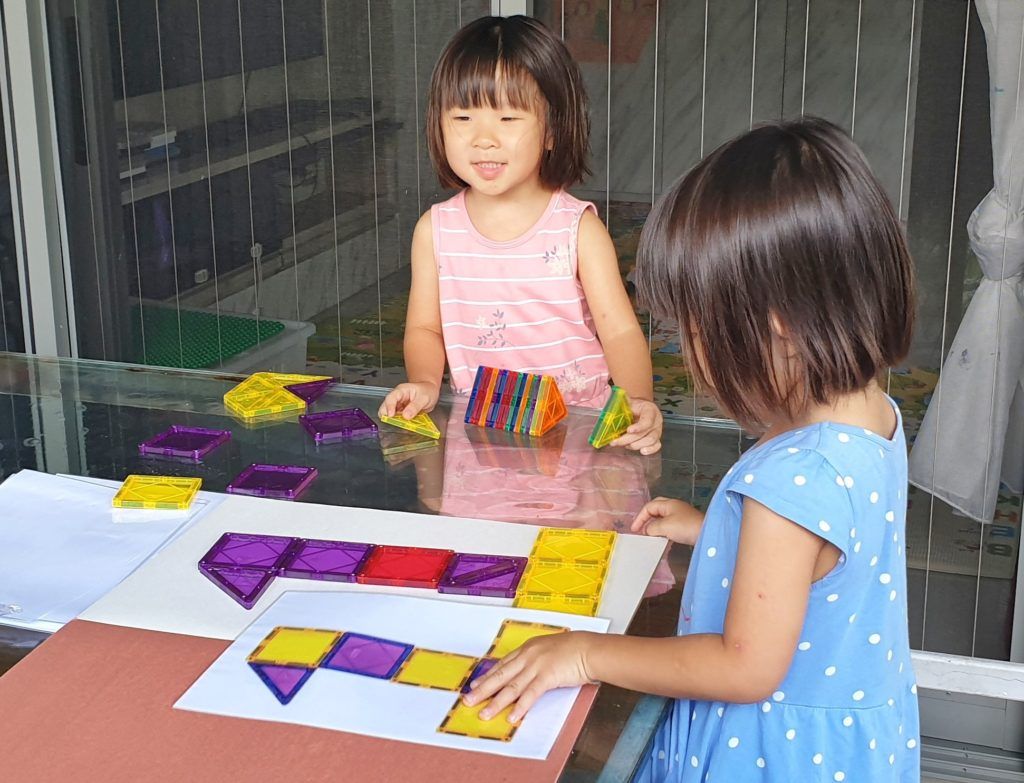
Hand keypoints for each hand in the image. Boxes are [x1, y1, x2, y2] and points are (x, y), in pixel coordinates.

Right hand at [378, 382, 439, 418]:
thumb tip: (406, 416)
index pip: (391, 398)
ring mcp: (398, 406)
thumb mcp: (424, 398)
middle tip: (394, 423)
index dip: (389, 407)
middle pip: (385, 407)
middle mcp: (397, 398)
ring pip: (390, 415)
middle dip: (387, 416)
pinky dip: (400, 423)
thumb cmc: (427, 390)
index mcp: (401, 391)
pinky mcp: (401, 413)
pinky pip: (397, 419)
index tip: (391, 415)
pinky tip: (406, 425)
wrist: (430, 392)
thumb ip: (415, 406)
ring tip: (402, 424)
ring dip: (394, 421)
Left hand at [462, 632, 595, 723]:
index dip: (488, 676)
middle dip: (483, 690)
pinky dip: (520, 707)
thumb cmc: (575, 649)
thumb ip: (537, 660)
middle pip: (501, 675)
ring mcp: (537, 665)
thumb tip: (529, 673)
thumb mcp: (550, 650)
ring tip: (485, 713)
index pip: (503, 665)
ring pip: (511, 687)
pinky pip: (530, 694)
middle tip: (469, 700)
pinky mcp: (547, 676)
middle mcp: (528, 656)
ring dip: (496, 702)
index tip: (476, 685)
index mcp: (528, 648)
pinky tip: (512, 716)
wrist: (589, 648)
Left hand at [611, 398, 662, 454]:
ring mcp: (658, 430)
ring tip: (624, 445)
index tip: (628, 430)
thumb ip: (621, 400)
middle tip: (616, 442)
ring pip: (651, 441)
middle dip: (629, 439)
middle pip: (646, 433)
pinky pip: (656, 446)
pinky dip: (649, 450)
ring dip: (636, 445)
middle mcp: (656, 421)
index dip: (639, 426)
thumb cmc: (633, 406)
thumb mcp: (628, 401)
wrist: (640, 409)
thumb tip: (611, 398)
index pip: (648, 419)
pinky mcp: (656, 439)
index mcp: (650, 409)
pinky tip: (641, 451)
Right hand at [631, 496, 703, 545]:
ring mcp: (681, 515)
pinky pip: (670, 526)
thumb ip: (652, 527)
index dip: (640, 517)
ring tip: (650, 535)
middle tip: (640, 528)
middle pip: (655, 509)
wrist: (707, 534)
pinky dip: (663, 531)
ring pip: (662, 518)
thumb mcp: (664, 526)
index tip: (635, 530)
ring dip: (655, 526)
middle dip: (646, 518)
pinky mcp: (686, 525)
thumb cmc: (686, 527)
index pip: (649, 507)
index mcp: (669, 504)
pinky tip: (662, 539)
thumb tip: (647, 530)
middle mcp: (674, 507)